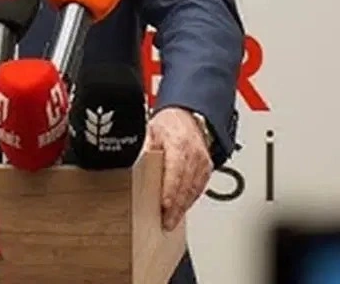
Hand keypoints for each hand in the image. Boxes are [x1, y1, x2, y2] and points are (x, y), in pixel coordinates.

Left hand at [145, 108, 213, 231]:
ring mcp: (202, 162)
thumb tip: (133, 162)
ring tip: (171, 222)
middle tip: (166, 222)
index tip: (165, 205)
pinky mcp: (207, 168)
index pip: (175, 171)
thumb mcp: (150, 131)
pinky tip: (182, 209)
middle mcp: (194, 154)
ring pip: (194, 190)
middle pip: (185, 185)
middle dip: (176, 206)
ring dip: (183, 208)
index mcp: (179, 144)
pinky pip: (199, 188)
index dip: (170, 190)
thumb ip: (144, 148)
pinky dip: (190, 201)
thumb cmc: (168, 124)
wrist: (188, 116)